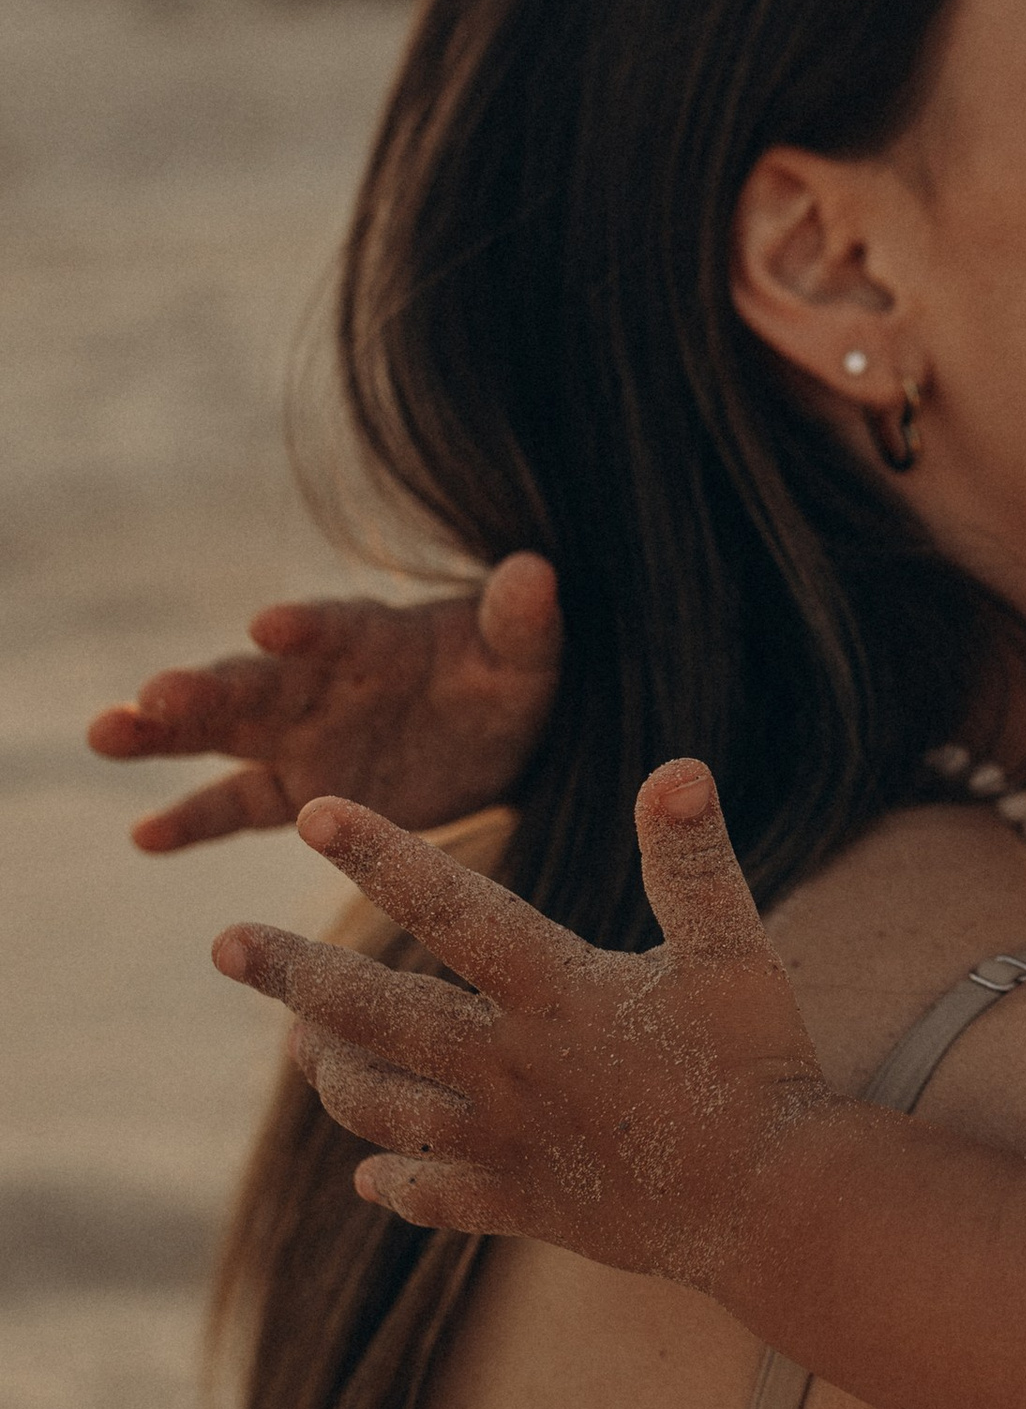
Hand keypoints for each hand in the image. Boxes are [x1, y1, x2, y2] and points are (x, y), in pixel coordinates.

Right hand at [90, 555, 561, 852]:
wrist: (497, 735)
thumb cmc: (507, 678)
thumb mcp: (527, 655)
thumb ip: (522, 621)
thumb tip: (535, 571)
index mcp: (376, 638)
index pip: (336, 627)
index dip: (307, 625)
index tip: (270, 627)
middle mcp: (319, 680)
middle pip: (255, 680)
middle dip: (204, 686)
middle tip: (149, 696)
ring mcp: (299, 736)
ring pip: (222, 734)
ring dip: (165, 734)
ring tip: (107, 733)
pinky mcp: (296, 791)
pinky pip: (236, 805)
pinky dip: (191, 819)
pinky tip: (144, 836)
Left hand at [211, 759, 831, 1291]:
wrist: (771, 1204)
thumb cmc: (758, 1067)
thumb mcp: (734, 951)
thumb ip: (693, 861)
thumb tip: (676, 768)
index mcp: (556, 992)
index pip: (449, 908)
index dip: (379, 855)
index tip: (311, 813)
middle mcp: (509, 1065)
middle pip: (373, 1014)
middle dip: (291, 976)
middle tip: (224, 945)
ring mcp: (505, 1141)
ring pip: (382, 1105)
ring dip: (330, 1071)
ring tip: (300, 1046)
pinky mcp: (520, 1203)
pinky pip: (431, 1195)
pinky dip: (394, 1181)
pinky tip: (372, 1174)